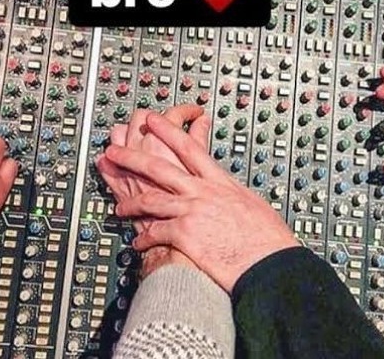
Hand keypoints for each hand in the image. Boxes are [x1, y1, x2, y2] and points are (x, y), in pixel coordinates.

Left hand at [104, 112, 298, 291]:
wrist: (269, 263)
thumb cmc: (266, 237)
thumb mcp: (250, 201)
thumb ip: (230, 189)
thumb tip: (225, 186)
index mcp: (218, 181)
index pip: (188, 147)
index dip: (167, 130)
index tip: (153, 120)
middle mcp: (201, 192)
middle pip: (159, 167)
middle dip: (132, 157)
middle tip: (114, 151)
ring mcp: (191, 211)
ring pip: (151, 198)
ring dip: (130, 203)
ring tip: (118, 207)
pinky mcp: (186, 235)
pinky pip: (155, 232)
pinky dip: (144, 239)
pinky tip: (137, 243)